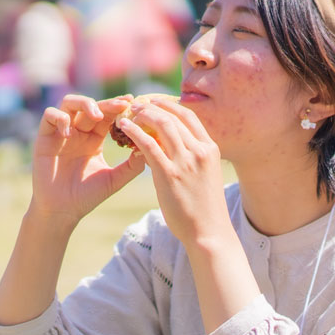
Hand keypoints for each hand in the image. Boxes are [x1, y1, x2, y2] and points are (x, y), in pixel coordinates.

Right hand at [29, 93, 146, 227]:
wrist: (62, 211)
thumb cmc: (87, 197)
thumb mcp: (114, 179)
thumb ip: (132, 165)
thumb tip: (152, 148)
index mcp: (94, 139)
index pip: (107, 115)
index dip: (118, 107)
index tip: (132, 103)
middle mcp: (78, 132)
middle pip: (91, 105)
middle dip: (107, 103)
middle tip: (121, 106)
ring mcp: (60, 133)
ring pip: (69, 103)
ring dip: (84, 103)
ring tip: (96, 116)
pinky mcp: (44, 137)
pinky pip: (49, 116)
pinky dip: (60, 118)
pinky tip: (69, 133)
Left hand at [115, 97, 231, 251]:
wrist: (209, 232)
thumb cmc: (205, 208)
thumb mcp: (205, 176)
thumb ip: (193, 158)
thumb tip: (175, 148)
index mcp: (210, 149)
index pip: (190, 117)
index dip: (171, 105)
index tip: (156, 102)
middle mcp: (200, 151)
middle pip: (174, 117)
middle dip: (154, 107)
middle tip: (138, 105)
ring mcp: (185, 162)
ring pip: (162, 125)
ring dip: (143, 115)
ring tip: (129, 114)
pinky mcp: (169, 175)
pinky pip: (149, 145)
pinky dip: (135, 132)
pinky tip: (124, 128)